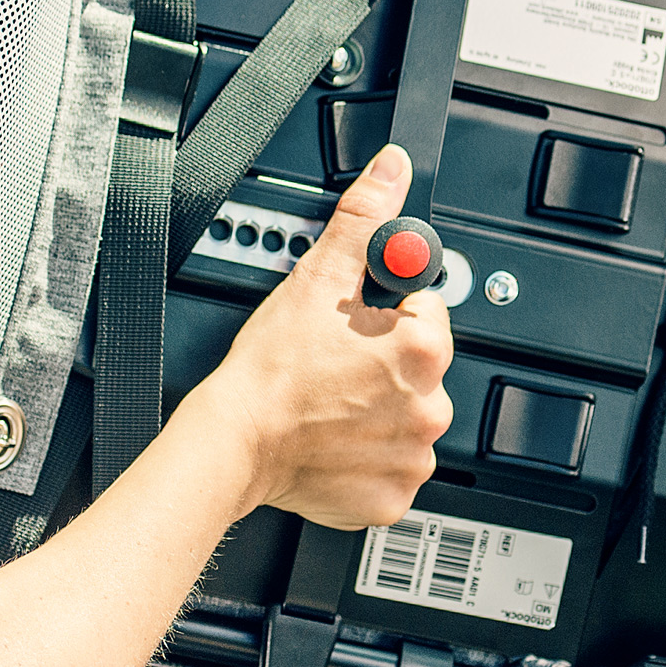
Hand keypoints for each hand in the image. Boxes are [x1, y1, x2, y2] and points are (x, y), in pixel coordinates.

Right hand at [202, 144, 453, 528]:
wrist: (235, 442)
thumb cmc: (271, 370)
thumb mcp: (318, 276)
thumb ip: (364, 217)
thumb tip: (392, 170)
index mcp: (423, 349)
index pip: (425, 312)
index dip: (385, 312)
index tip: (355, 327)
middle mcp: (431, 407)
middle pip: (419, 369)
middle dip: (384, 364)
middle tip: (336, 366)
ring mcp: (413, 456)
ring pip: (407, 419)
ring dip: (378, 411)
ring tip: (332, 403)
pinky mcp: (392, 497)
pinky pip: (391, 468)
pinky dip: (368, 457)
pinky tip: (336, 440)